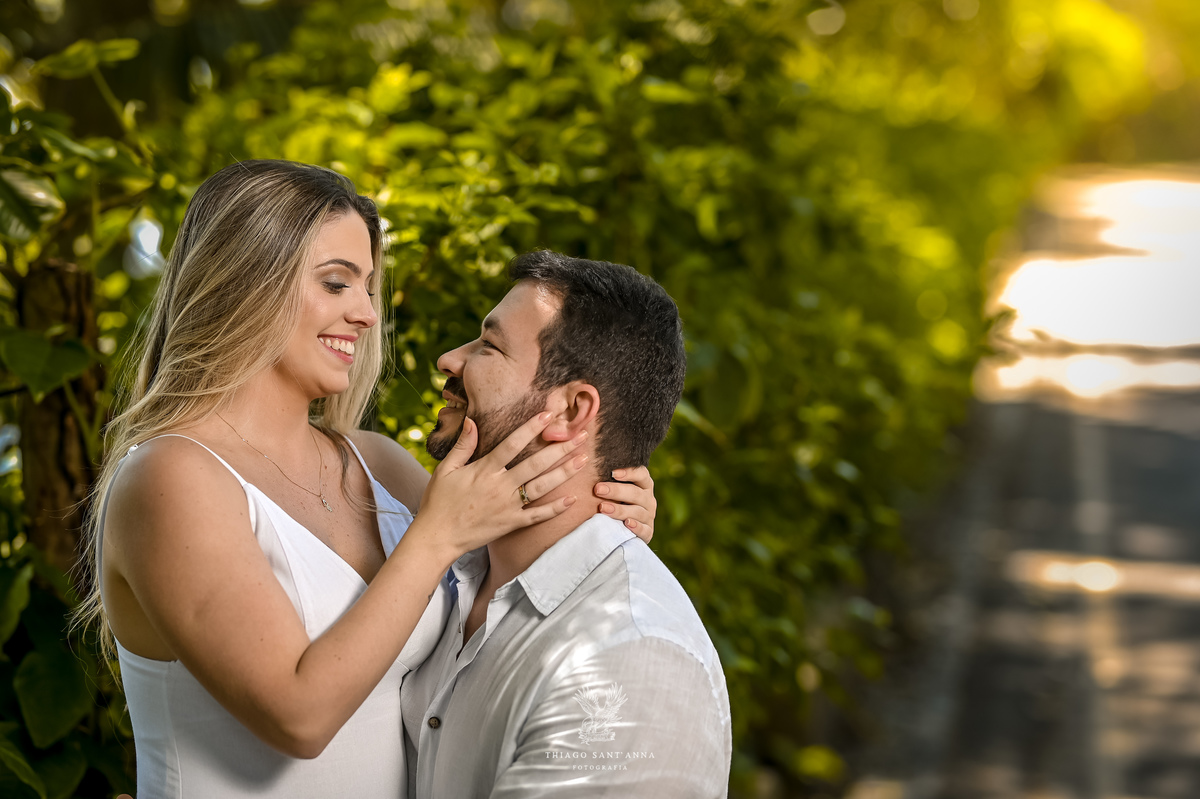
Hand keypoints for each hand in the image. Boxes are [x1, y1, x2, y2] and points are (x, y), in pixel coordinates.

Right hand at [412, 412, 589, 557]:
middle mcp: (500, 486)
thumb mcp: (445, 469)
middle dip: (560, 448)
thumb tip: (472, 421)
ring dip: (564, 473)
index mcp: (485, 470)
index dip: (531, 428)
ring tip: (583, 460)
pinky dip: (555, 508)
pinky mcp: (511, 524)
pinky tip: (572, 499)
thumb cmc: (438, 501)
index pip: (512, 443)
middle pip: (536, 463)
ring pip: (542, 487)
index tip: (549, 415)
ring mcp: (508, 506)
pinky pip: (538, 516)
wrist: (437, 537)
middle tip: (581, 436)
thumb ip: (462, 446)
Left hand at [595, 465, 656, 543]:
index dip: (629, 472)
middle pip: (636, 493)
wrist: (621, 532)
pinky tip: (626, 524)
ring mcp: (648, 516)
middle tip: (598, 489)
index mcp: (643, 485)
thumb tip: (585, 460)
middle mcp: (648, 499)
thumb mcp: (613, 489)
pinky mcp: (647, 533)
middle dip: (616, 491)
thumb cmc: (614, 502)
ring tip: (602, 508)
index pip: (641, 474)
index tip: (612, 472)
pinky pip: (644, 530)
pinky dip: (636, 527)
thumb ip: (607, 478)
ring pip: (637, 512)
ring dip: (620, 509)